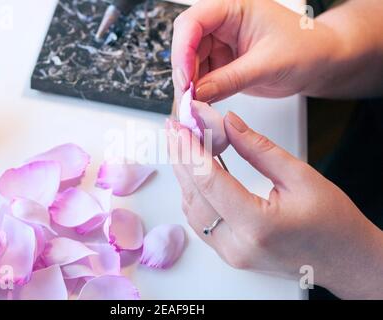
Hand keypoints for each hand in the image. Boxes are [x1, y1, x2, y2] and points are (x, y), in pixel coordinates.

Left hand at [166, 113, 382, 298]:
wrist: (346, 260)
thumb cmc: (333, 223)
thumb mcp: (300, 177)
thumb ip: (259, 149)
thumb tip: (229, 123)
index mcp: (257, 225)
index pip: (209, 180)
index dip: (190, 148)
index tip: (180, 124)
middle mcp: (237, 245)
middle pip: (194, 194)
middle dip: (181, 157)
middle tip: (175, 127)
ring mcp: (231, 254)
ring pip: (192, 209)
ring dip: (184, 175)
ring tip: (182, 144)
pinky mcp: (230, 254)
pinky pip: (201, 221)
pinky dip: (194, 193)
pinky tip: (194, 171)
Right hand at [171, 0, 339, 103]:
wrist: (320, 62)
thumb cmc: (305, 48)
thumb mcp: (268, 64)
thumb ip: (230, 79)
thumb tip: (198, 94)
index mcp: (233, 8)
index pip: (193, 22)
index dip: (182, 50)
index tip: (184, 78)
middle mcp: (222, 24)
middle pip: (186, 45)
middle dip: (183, 73)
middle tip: (186, 100)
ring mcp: (220, 45)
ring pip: (190, 65)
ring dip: (189, 87)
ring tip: (193, 108)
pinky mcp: (221, 64)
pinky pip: (201, 79)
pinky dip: (199, 94)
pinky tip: (200, 106)